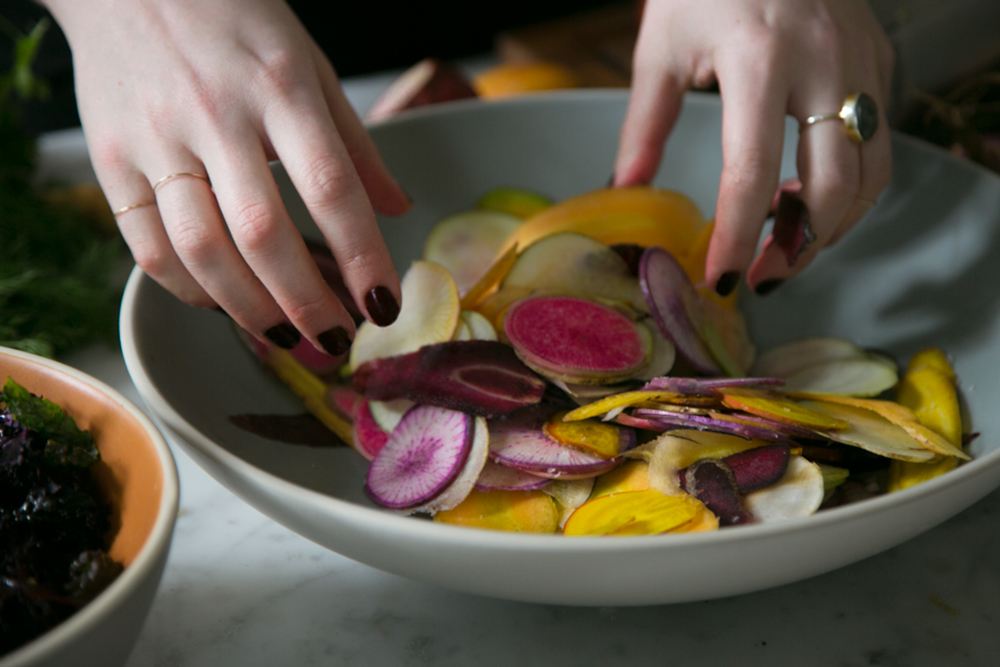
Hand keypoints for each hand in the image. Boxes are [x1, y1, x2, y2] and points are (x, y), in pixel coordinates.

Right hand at [43, 0, 409, 353]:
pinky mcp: (110, 159)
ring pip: (201, 250)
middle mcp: (217, 115)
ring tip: (285, 336)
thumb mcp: (309, 64)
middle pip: (262, 234)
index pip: (331, 188)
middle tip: (335, 339)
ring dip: (248, 310)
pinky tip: (224, 303)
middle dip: (306, 302)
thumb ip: (354, 141)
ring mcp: (156, 139)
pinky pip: (147, 246)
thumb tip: (398, 209)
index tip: (384, 305)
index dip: (362, 257)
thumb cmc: (232, 19)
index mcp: (281, 87)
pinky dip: (189, 289)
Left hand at [613, 0, 893, 294]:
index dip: (736, 236)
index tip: (720, 278)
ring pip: (872, 173)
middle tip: (760, 274)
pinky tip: (809, 195)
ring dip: (834, 224)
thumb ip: (646, 126)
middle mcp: (824, 64)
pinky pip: (880, 142)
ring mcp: (862, 61)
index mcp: (760, 60)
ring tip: (786, 243)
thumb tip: (625, 188)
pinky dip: (852, 184)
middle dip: (800, 247)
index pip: (752, 173)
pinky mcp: (880, 60)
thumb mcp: (662, 48)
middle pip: (835, 187)